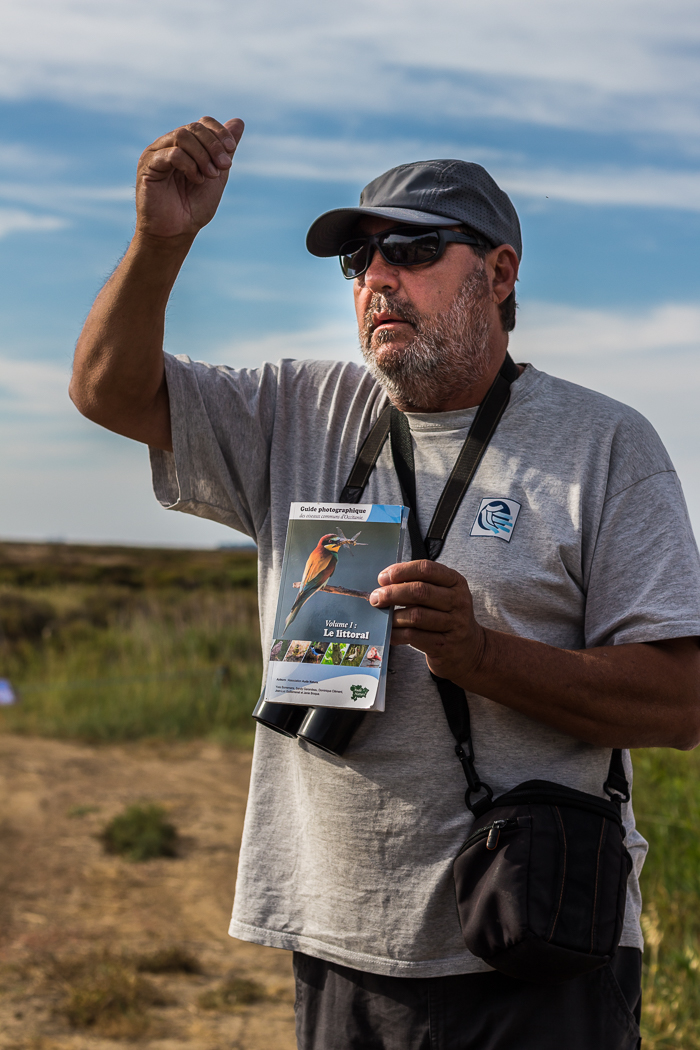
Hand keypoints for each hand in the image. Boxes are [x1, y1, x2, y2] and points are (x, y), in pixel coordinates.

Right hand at [135, 116, 244, 239]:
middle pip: (194, 128)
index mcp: (185, 146)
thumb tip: (238, 121)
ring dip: (202, 155)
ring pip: (182, 136)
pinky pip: (172, 153)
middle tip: (223, 167)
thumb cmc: (193, 207)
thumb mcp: (217, 175)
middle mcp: (169, 145)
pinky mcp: (148, 165)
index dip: (219, 132)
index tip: (231, 149)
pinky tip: (196, 179)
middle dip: (213, 146)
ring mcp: (157, 153)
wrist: (176, 232)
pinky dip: (189, 164)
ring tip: (209, 175)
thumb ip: (225, 150)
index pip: (202, 123)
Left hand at [370, 560, 485, 683]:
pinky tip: (390, 633)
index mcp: (455, 582)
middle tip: (376, 597)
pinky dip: (397, 634)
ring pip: (416, 615)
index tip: (383, 577)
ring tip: (383, 616)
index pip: (426, 569)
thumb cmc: (447, 617)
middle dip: (392, 593)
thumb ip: (419, 585)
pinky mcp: (445, 645)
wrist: (469, 650)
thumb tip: (384, 584)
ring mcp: (454, 624)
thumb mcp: (442, 595)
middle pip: (420, 591)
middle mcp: (458, 601)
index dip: (401, 571)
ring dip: (393, 616)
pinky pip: (414, 637)